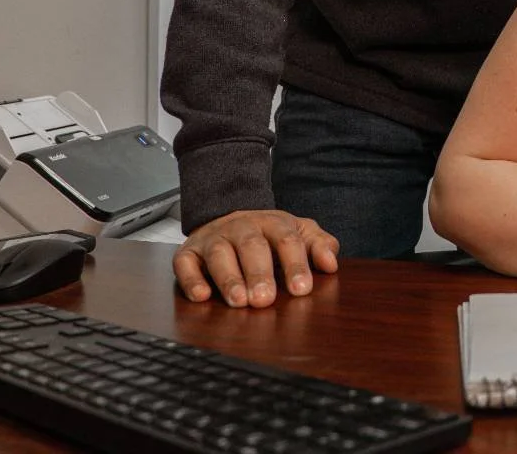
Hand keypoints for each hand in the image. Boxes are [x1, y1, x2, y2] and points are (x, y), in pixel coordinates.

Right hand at [173, 209, 338, 307]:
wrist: (226, 215)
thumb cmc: (268, 234)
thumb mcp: (299, 232)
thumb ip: (319, 245)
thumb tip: (331, 263)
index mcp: (272, 222)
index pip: (287, 240)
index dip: (295, 264)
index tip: (301, 289)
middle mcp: (241, 227)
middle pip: (251, 246)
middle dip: (259, 273)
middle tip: (265, 300)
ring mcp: (213, 239)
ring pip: (219, 255)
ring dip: (228, 278)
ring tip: (238, 302)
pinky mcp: (188, 252)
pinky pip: (185, 264)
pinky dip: (191, 280)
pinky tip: (201, 297)